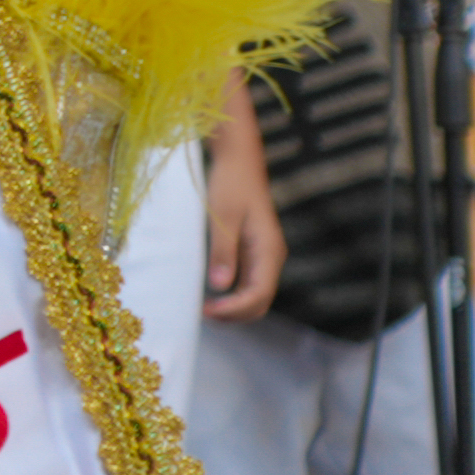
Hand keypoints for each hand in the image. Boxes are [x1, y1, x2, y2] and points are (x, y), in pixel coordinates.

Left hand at [200, 141, 283, 322]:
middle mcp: (271, 257)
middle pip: (260, 301)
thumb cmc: (230, 183)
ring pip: (255, 295)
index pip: (258, 294)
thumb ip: (223, 251)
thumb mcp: (223, 216)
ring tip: (204, 307)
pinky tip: (213, 294)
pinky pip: (249, 283)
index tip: (207, 310)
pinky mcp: (254, 253)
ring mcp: (264, 256)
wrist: (239, 160)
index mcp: (269, 250)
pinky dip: (233, 296)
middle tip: (203, 313)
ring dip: (233, 308)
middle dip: (235, 314)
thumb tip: (221, 286)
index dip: (234, 309)